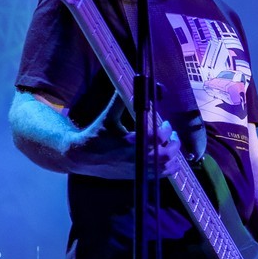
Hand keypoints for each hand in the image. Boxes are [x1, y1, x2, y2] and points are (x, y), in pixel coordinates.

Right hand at [64, 108, 185, 179]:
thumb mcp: (108, 116)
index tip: (165, 123)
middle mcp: (136, 158)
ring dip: (174, 155)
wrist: (83, 157)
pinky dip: (169, 168)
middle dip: (174, 142)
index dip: (166, 130)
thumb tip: (126, 82)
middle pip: (167, 154)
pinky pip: (160, 176)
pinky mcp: (137, 176)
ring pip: (166, 167)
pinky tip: (169, 159)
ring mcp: (138, 169)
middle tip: (173, 134)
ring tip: (172, 145)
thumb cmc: (96, 135)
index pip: (158, 138)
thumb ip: (120, 100)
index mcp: (130, 143)